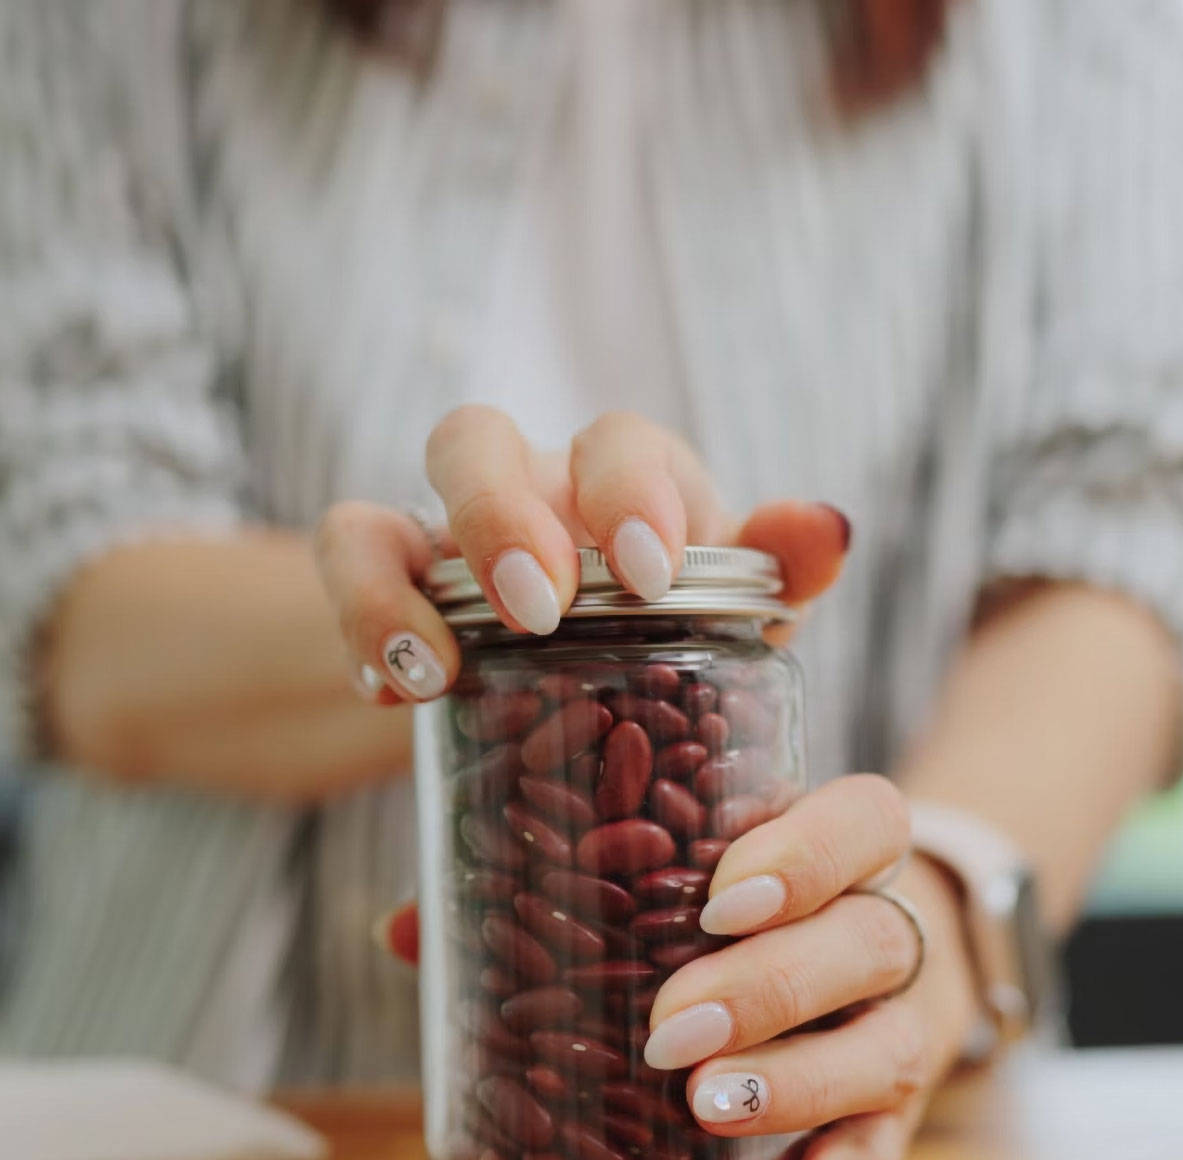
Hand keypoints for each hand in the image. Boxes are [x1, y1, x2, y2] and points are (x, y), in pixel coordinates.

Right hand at [313, 404, 847, 701]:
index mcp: (626, 483)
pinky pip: (351, 554)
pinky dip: (363, 615)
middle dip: (504, 515)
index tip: (649, 574)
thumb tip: (831, 529)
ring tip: (442, 666)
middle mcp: (530, 483)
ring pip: (394, 501)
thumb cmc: (674, 640)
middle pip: (483, 436)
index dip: (629, 491)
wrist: (574, 701)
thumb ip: (780, 576)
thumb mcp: (734, 622)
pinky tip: (393, 693)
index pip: (618, 442)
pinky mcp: (389, 573)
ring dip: (411, 571)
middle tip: (540, 608)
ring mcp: (449, 523)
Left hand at [376, 776, 980, 1159]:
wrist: (890, 947)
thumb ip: (561, 890)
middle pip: (869, 936)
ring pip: (887, 1043)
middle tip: (672, 1027)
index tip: (721, 896)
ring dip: (800, 1078)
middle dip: (769, 982)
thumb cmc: (747, 910)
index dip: (807, 851)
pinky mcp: (903, 1107)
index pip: (864, 820)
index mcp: (842, 851)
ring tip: (710, 1106)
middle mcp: (888, 929)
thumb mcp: (688, 876)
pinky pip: (898, 1139)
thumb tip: (404, 927)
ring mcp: (904, 1021)